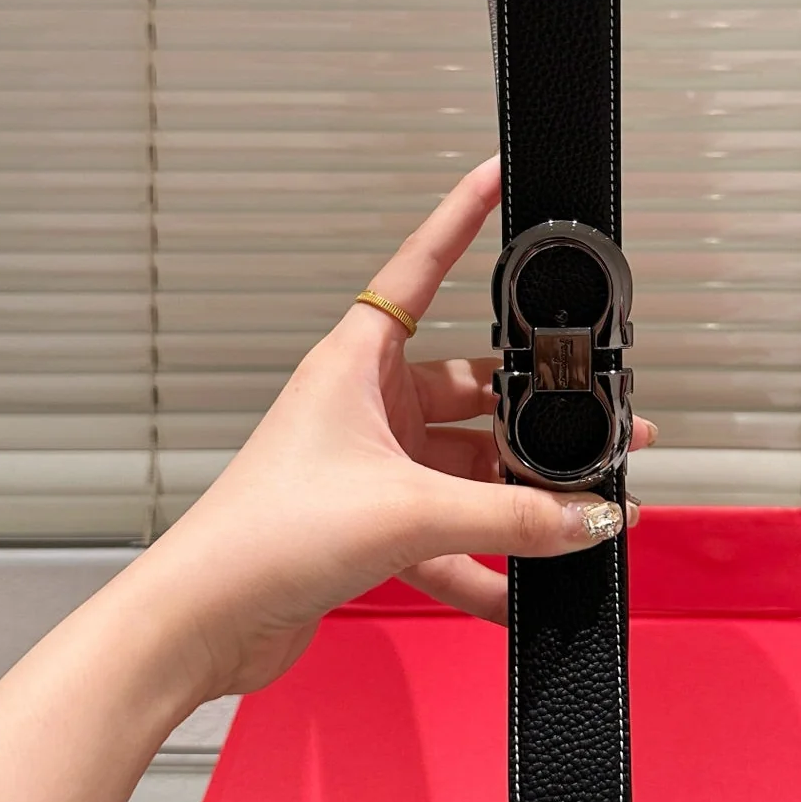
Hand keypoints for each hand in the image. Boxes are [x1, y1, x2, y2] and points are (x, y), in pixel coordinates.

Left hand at [125, 155, 654, 702]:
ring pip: (467, 467)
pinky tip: (524, 589)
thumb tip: (588, 517)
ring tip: (582, 513)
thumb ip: (511, 515)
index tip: (498, 180)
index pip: (420, 268)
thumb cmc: (263, 534)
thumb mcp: (408, 510)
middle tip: (596, 420)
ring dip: (518, 495)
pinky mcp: (372, 525)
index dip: (460, 220)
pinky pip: (449, 535)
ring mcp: (370, 468)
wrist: (204, 620)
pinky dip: (485, 561)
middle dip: (535, 410)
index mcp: (356, 364)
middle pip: (470, 389)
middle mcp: (365, 407)